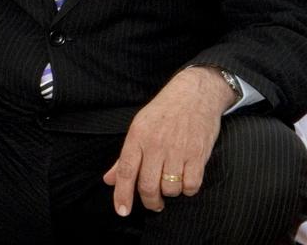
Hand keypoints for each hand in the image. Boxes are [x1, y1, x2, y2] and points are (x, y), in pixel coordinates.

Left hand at [103, 66, 235, 215]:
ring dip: (170, 193)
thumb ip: (124, 157)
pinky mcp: (198, 154)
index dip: (122, 194)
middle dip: (149, 201)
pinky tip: (186, 180)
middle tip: (153, 204)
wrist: (194, 95)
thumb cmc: (163, 112)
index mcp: (137, 137)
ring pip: (170, 188)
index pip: (125, 171)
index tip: (122, 211)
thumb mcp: (138, 128)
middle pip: (148, 185)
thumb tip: (108, 180)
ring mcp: (178, 150)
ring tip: (170, 183)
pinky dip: (188, 189)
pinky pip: (192, 185)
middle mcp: (156, 145)